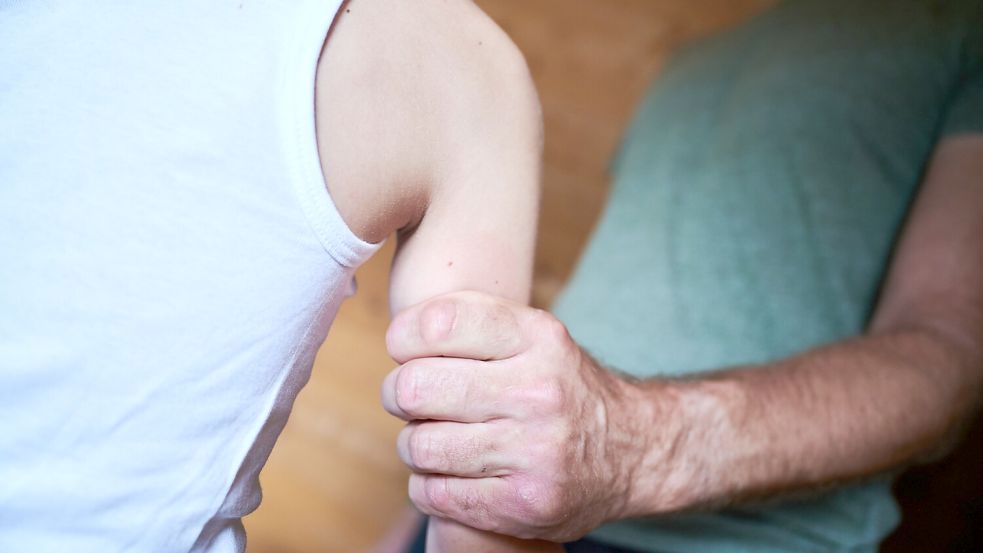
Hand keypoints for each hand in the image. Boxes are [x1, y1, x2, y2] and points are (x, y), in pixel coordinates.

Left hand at [381, 291, 657, 541]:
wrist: (633, 451)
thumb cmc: (561, 387)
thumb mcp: (536, 335)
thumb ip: (474, 320)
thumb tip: (399, 334)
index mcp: (538, 338)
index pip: (438, 323)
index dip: (403, 337)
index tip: (405, 349)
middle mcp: (539, 392)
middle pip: (416, 387)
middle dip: (398, 393)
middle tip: (409, 398)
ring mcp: (535, 452)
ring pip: (419, 445)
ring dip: (414, 444)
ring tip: (434, 438)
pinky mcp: (524, 504)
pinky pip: (433, 493)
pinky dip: (427, 484)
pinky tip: (449, 472)